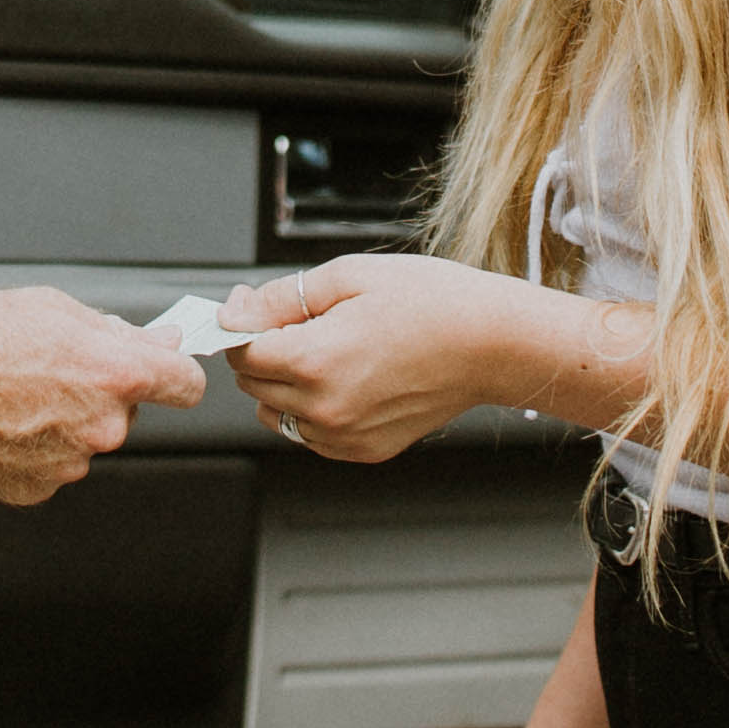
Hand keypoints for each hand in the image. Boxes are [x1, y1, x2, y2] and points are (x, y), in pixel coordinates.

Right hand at [0, 288, 202, 506]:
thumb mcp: (51, 307)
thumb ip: (114, 331)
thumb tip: (158, 341)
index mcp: (116, 375)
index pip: (186, 385)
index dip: (175, 374)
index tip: (164, 371)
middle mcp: (103, 428)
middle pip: (127, 411)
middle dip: (101, 392)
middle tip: (52, 370)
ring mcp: (71, 465)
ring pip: (87, 439)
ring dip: (66, 421)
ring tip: (15, 395)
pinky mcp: (38, 489)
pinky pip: (52, 465)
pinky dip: (35, 448)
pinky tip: (3, 423)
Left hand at [225, 253, 515, 461]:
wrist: (492, 343)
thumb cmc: (431, 302)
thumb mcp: (348, 277)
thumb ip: (280, 298)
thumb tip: (236, 311)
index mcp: (313, 361)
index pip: (239, 353)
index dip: (241, 325)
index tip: (254, 308)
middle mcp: (324, 408)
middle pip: (253, 385)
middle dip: (263, 352)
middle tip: (302, 321)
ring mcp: (345, 436)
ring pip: (276, 415)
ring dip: (283, 385)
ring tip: (327, 350)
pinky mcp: (366, 450)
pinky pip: (311, 436)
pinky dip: (313, 410)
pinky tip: (347, 378)